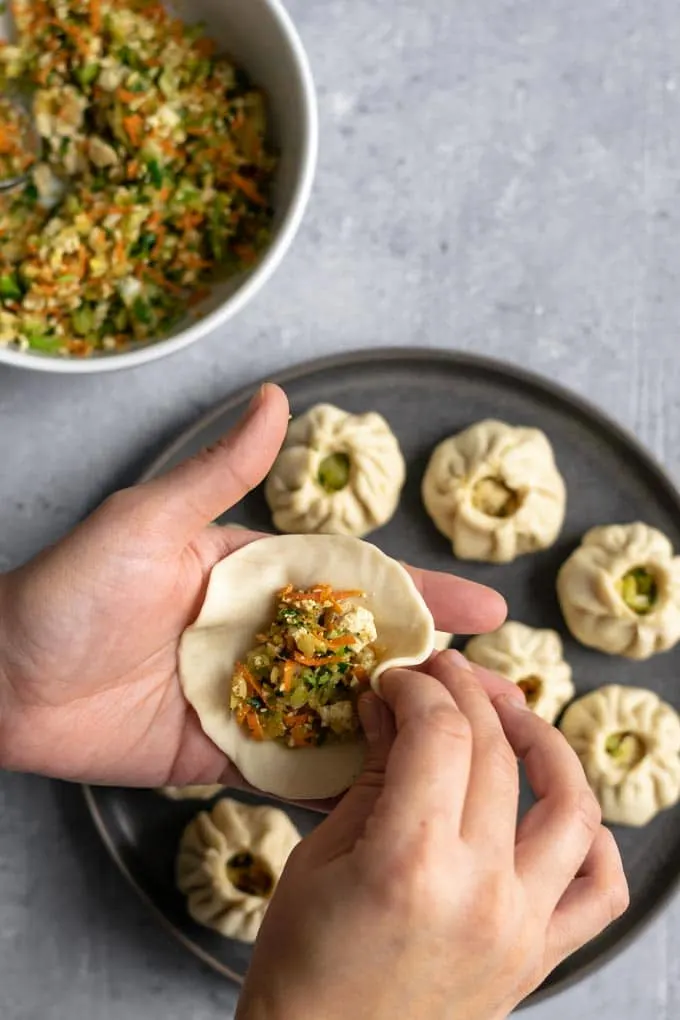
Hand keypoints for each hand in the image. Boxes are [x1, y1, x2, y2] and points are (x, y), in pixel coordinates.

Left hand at [0, 386, 506, 786]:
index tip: (487, 609)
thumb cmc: (67, 590)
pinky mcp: (221, 754)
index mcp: (256, 577)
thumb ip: (218, 473)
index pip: (358, 585)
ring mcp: (248, 700)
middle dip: (433, 677)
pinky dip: (341, 784)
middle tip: (502, 697)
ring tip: (471, 756)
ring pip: (341, 718)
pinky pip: (293, 771)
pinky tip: (395, 799)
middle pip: (364, 658)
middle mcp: (263, 638)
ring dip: (402, 734)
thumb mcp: (148, 521)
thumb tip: (276, 399)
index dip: (423, 596)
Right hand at [236, 652, 628, 1019]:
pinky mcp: (539, 957)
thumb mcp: (319, 855)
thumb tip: (389, 706)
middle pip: (496, 753)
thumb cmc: (303, 963)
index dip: (419, 686)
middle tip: (442, 673)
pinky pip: (600, 890)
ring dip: (546, 744)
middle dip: (467, 693)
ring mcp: (521, 928)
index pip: (440, 733)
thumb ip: (370, 774)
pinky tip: (558, 809)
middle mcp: (480, 892)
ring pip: (572, 808)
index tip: (399, 676)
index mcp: (410, 863)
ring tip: (512, 717)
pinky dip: (593, 839)